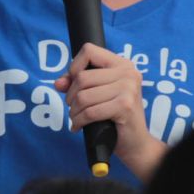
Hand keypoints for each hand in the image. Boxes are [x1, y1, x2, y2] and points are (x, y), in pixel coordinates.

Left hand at [56, 43, 165, 177]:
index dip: (74, 67)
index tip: (75, 85)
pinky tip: (79, 127)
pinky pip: (90, 112)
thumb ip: (77, 84)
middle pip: (82, 77)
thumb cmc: (115, 117)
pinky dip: (79, 122)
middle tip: (74, 108)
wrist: (135, 142)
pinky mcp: (124, 106)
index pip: (88, 51)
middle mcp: (128, 72)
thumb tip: (58, 83)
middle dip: (71, 96)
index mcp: (122, 64)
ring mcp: (128, 88)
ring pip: (83, 96)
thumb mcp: (98, 95)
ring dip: (74, 112)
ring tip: (77, 118)